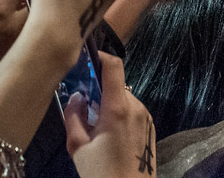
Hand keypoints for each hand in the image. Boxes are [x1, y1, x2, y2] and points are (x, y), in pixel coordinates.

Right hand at [64, 53, 156, 177]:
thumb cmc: (102, 174)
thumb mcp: (77, 146)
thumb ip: (73, 115)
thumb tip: (75, 97)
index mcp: (118, 108)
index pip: (113, 66)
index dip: (99, 57)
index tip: (85, 62)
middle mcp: (136, 107)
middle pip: (115, 84)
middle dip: (98, 90)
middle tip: (82, 106)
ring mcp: (146, 117)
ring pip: (122, 97)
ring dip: (108, 104)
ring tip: (95, 127)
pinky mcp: (150, 127)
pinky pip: (131, 110)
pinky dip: (118, 114)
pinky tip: (109, 136)